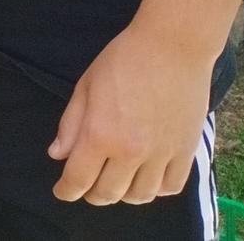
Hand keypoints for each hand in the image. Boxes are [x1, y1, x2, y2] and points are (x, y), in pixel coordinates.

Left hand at [50, 21, 214, 205]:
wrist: (172, 47)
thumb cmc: (122, 60)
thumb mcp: (85, 86)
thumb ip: (71, 124)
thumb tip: (57, 155)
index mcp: (100, 134)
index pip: (78, 179)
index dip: (66, 190)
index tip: (61, 192)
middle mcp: (131, 152)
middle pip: (108, 193)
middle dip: (91, 194)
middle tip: (86, 185)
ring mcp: (162, 155)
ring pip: (140, 196)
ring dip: (123, 195)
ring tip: (115, 182)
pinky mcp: (186, 151)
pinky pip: (170, 187)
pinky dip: (155, 190)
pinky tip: (145, 178)